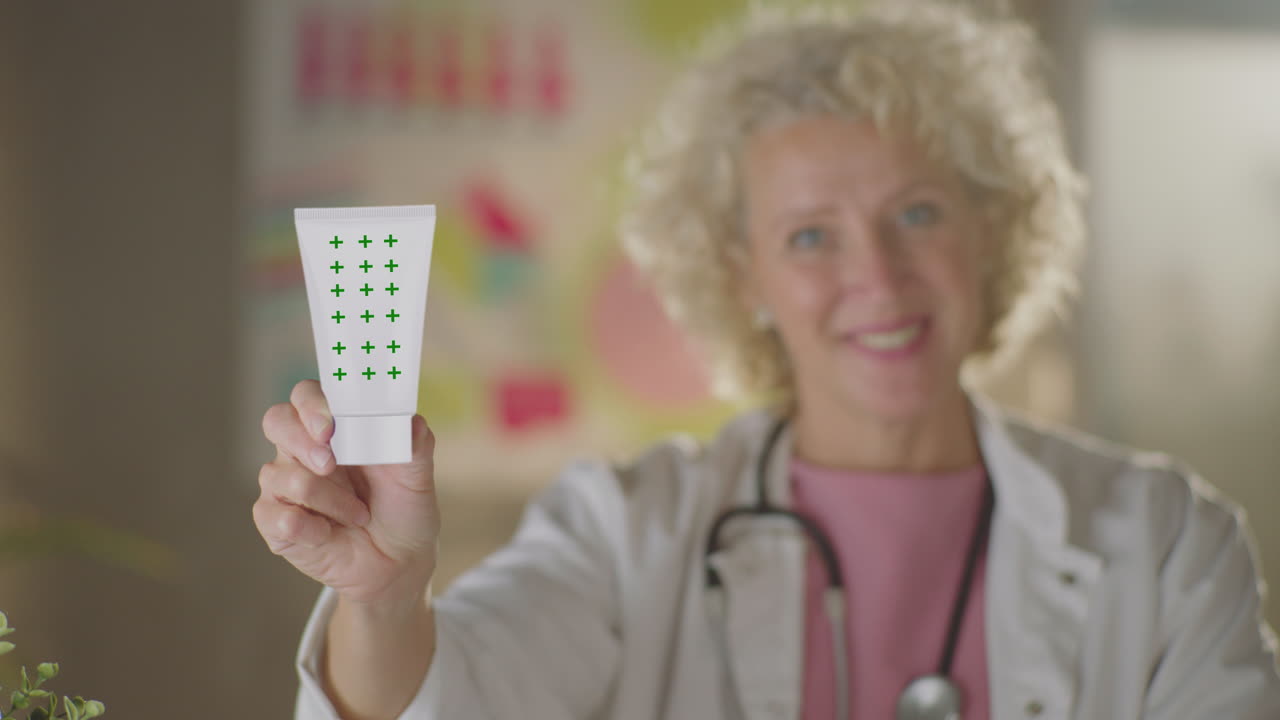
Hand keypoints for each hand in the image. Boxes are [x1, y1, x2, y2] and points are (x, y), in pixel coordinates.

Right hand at [253, 380, 439, 608]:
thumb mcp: (417, 479)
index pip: (307, 395)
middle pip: (276, 421)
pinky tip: (330, 535)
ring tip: (359, 514)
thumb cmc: (402, 511)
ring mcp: (285, 485)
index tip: (331, 428)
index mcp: (337, 428)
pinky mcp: (276, 522)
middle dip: (302, 441)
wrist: (398, 564)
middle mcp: (304, 450)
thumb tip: (411, 421)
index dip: (312, 404)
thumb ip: (415, 447)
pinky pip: (277, 516)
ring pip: (280, 475)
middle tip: (330, 463)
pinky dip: (310, 528)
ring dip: (329, 499)